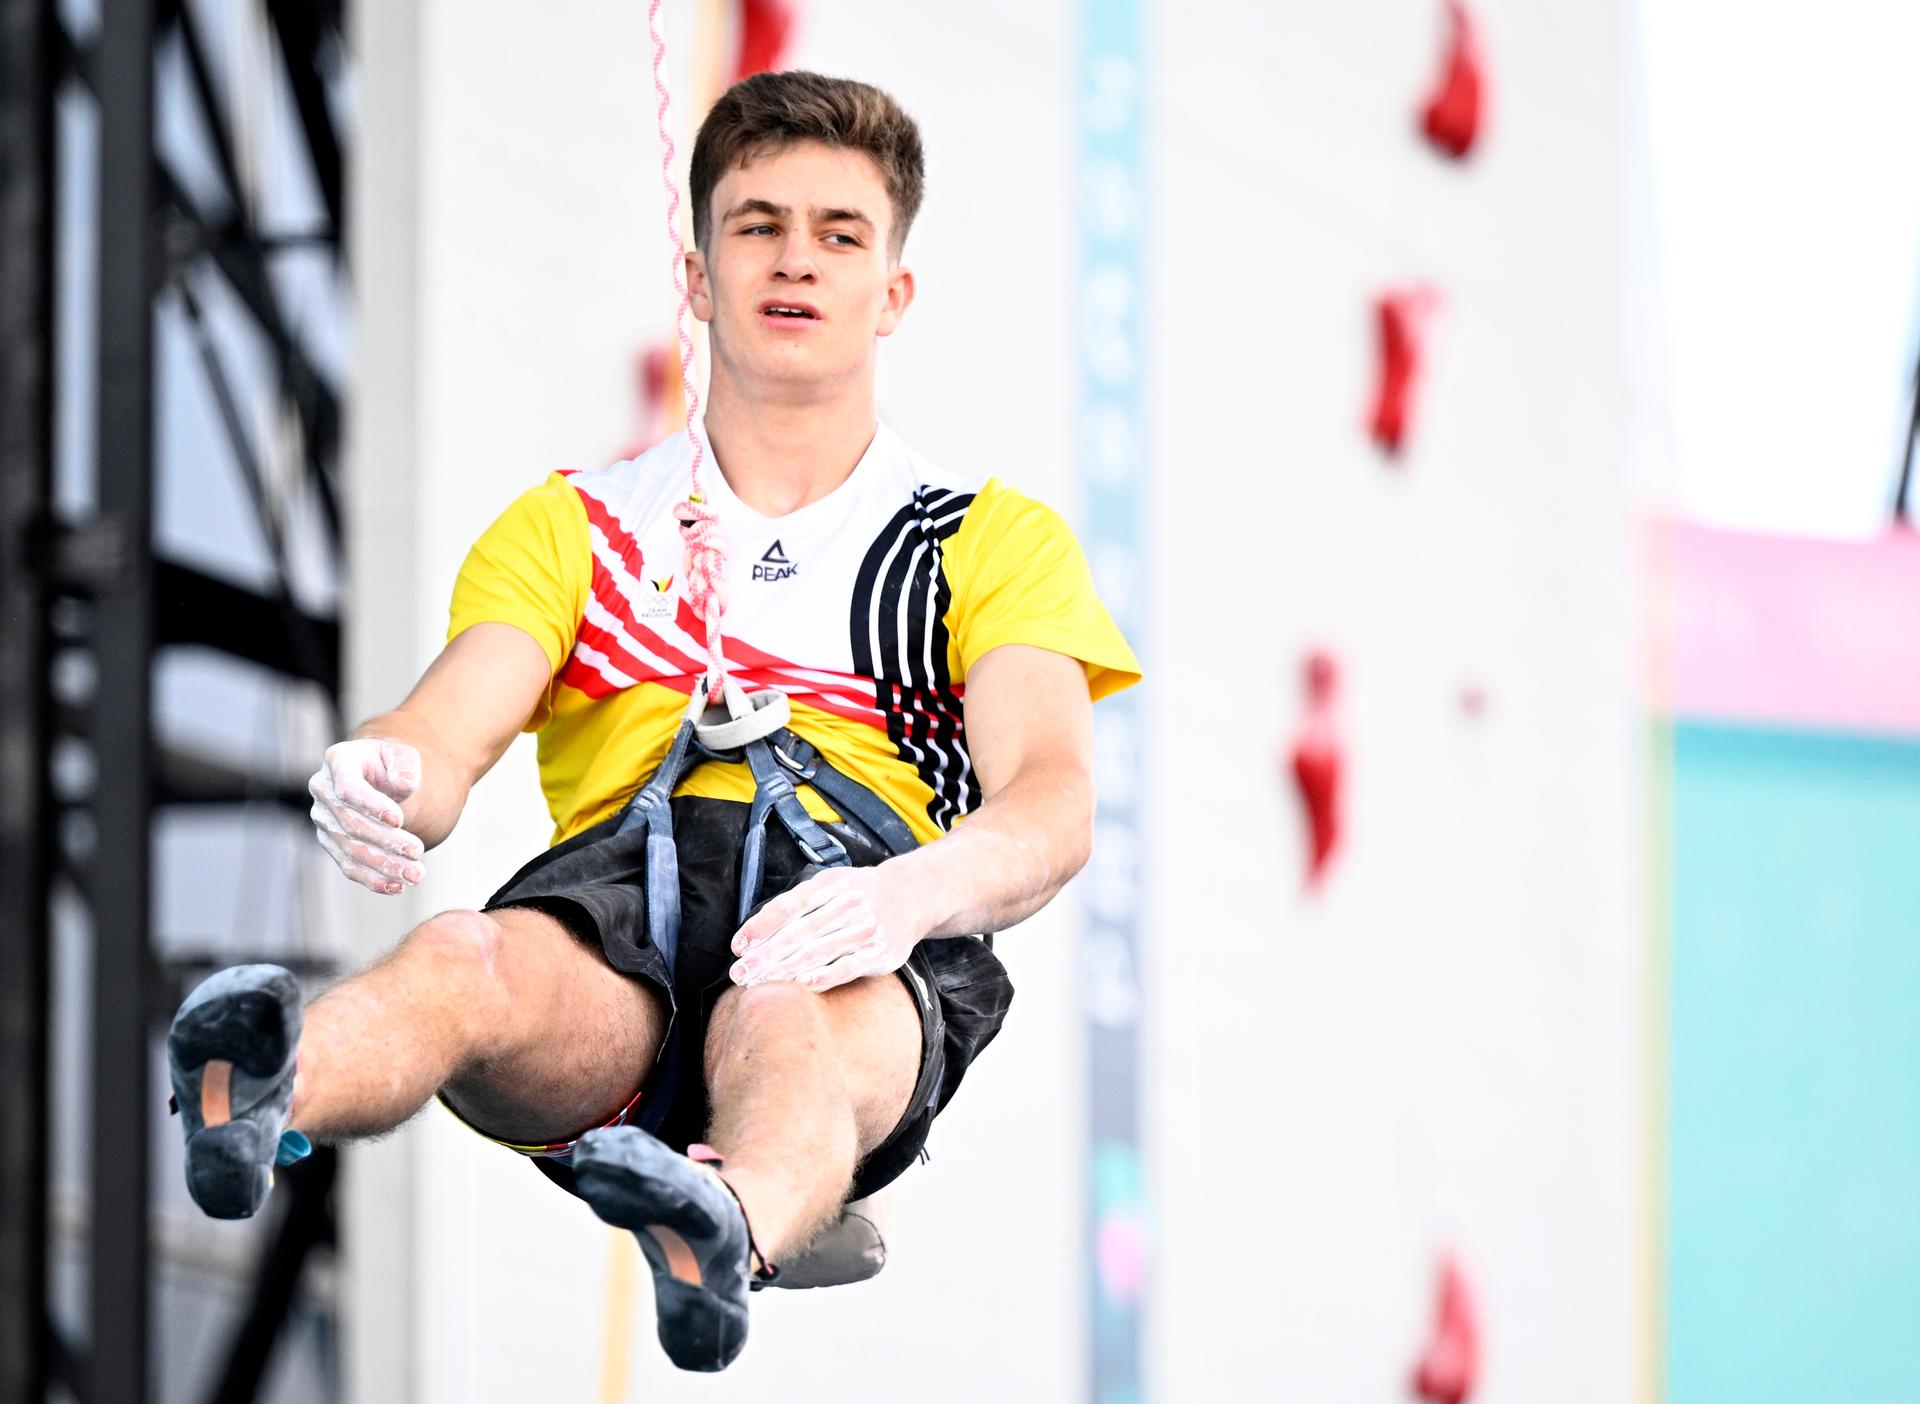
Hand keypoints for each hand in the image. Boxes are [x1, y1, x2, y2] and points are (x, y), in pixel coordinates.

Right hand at [308, 738, 425, 894]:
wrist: (376, 776)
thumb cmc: (389, 764)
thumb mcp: (402, 755)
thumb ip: (404, 765)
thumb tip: (404, 784)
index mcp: (339, 761)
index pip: (349, 788)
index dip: (371, 805)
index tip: (399, 820)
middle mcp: (324, 791)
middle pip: (351, 824)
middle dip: (386, 841)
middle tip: (417, 852)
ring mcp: (325, 820)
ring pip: (351, 850)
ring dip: (384, 866)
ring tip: (414, 874)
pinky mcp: (332, 843)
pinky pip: (349, 866)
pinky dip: (373, 879)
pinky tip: (396, 886)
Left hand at [729, 865, 926, 992]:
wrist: (910, 896)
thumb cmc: (859, 893)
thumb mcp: (830, 884)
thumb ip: (797, 902)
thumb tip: (754, 932)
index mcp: (831, 884)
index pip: (789, 907)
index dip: (760, 927)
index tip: (738, 947)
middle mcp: (849, 904)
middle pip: (799, 933)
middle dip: (765, 956)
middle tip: (740, 973)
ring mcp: (866, 929)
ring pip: (819, 952)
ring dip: (785, 970)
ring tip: (759, 984)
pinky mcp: (880, 953)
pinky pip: (848, 966)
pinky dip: (825, 976)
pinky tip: (803, 984)